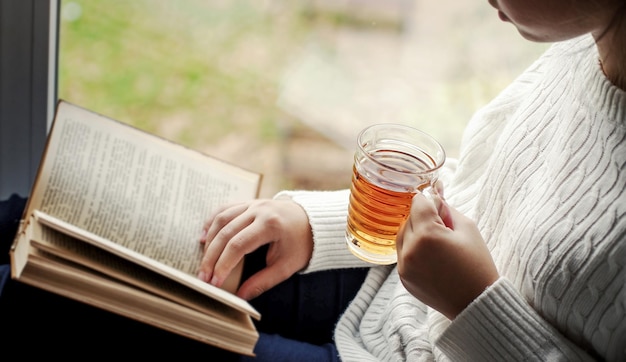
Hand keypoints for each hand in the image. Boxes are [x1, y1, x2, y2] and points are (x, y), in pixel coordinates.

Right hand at [198, 198, 312, 299]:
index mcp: (270, 224)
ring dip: (209, 240)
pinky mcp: (250, 202)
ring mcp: (254, 203)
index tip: (215, 282)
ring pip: (222, 218)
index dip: (223, 265)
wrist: (315, 221)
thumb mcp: (287, 266)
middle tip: (203, 277)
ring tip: (204, 261)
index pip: (238, 245)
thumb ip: (263, 281)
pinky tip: (204, 238)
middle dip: (211, 257)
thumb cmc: (302, 245)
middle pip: (225, 232)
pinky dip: (212, 222)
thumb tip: (240, 297)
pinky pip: (226, 209)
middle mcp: (259, 210)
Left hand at [396, 189, 498, 319]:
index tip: (441, 208)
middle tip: (444, 228)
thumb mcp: (468, 228)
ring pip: (402, 234)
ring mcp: (404, 265)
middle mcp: (410, 249)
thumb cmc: (477, 265)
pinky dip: (413, 249)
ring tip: (438, 243)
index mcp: (427, 235)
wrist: (476, 303)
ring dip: (416, 232)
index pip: (418, 202)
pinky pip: (402, 253)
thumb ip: (446, 208)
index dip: (431, 201)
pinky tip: (432, 257)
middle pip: (409, 218)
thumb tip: (434, 192)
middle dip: (424, 218)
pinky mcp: (403, 277)